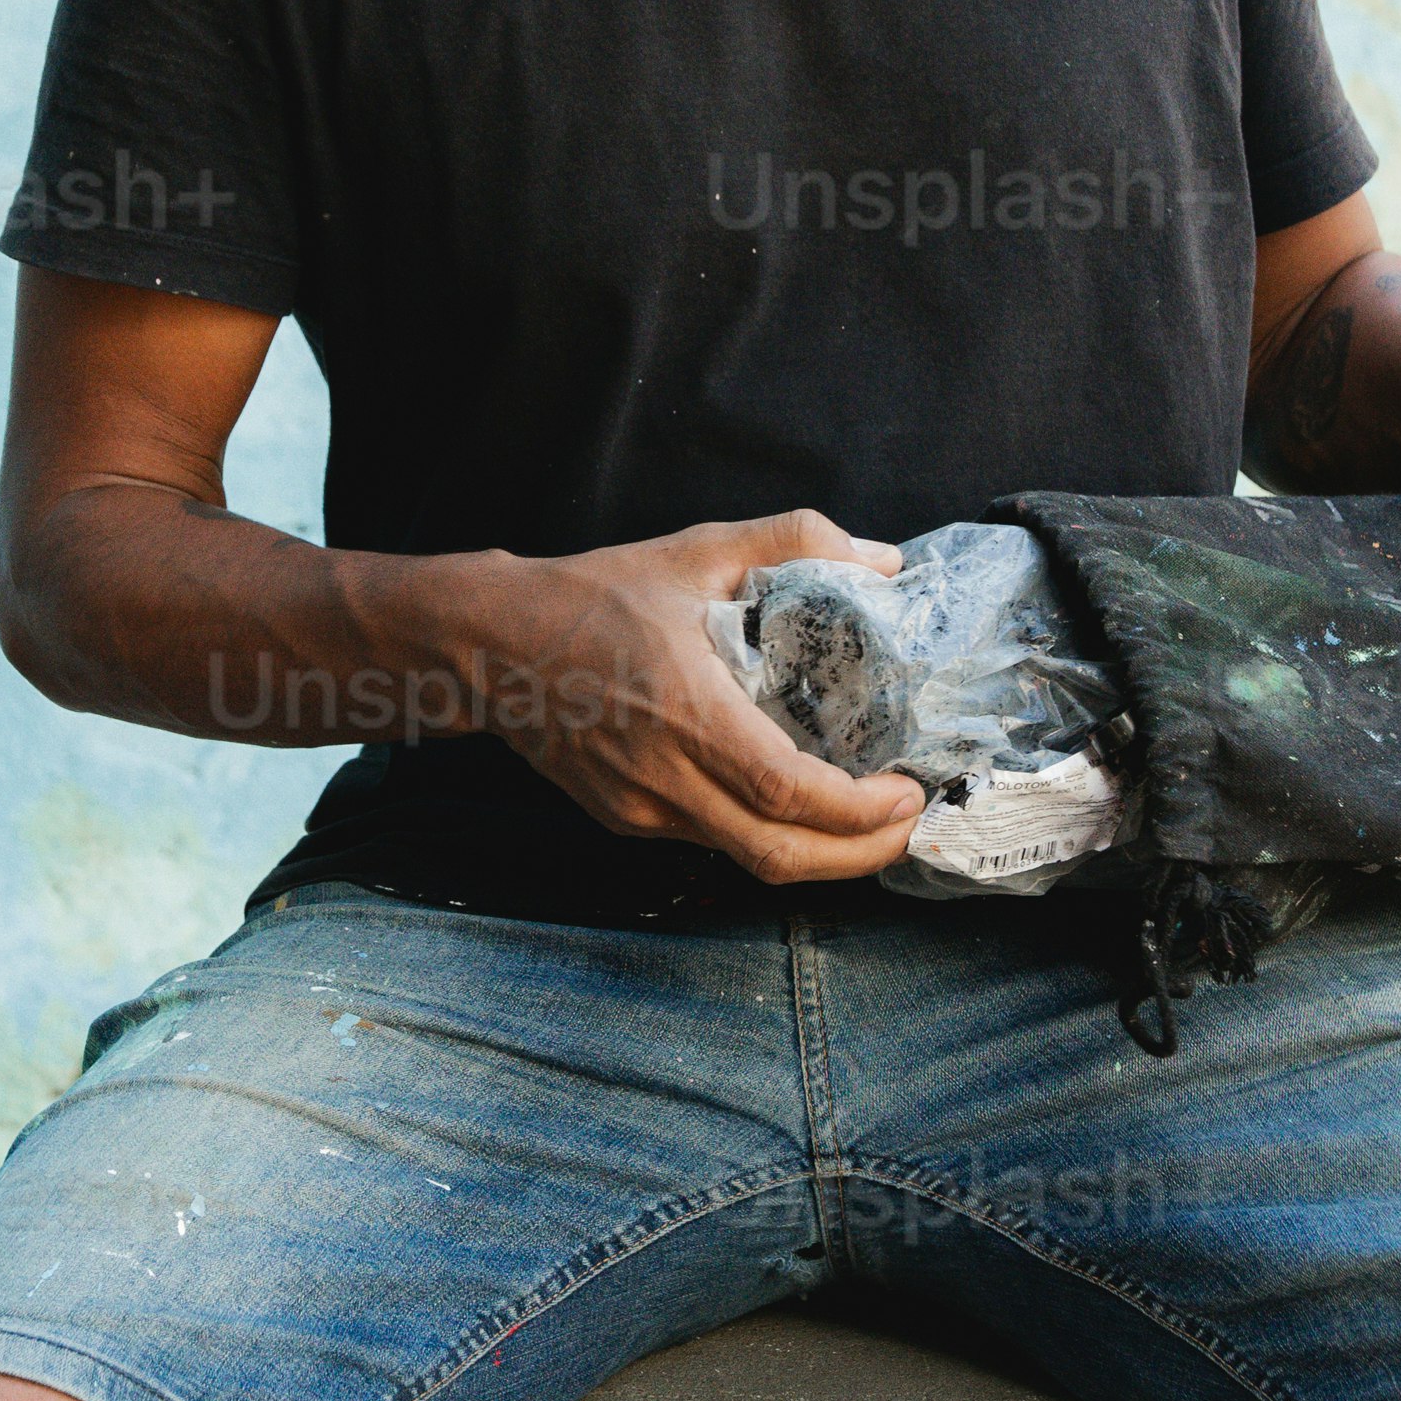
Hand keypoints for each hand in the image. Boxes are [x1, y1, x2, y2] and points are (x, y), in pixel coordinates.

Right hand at [474, 517, 927, 883]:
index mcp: (687, 713)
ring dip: (820, 854)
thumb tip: (882, 560)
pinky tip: (799, 808)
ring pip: (747, 859)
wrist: (491, 647)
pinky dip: (769, 837)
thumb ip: (795, 541)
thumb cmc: (593, 597)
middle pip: (779, 856)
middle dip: (859, 856)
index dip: (859, 811)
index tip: (908, 792)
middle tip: (909, 824)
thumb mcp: (696, 551)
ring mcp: (642, 810)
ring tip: (869, 820)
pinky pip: (713, 842)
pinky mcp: (627, 821)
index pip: (787, 793)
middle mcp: (664, 778)